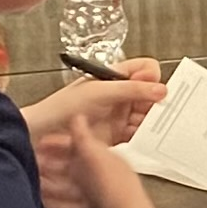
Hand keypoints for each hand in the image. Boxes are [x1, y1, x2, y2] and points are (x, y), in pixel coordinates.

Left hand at [21, 73, 165, 151]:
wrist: (41, 135)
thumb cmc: (62, 108)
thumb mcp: (100, 92)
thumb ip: (131, 89)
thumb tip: (161, 89)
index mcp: (114, 77)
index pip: (144, 70)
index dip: (153, 78)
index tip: (158, 90)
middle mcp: (118, 95)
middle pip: (149, 93)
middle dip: (158, 101)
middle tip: (165, 110)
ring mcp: (117, 115)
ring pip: (146, 114)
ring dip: (153, 119)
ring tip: (159, 126)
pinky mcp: (116, 134)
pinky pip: (138, 133)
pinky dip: (146, 135)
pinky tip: (149, 138)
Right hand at [36, 112, 163, 207]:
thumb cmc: (113, 186)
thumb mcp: (95, 156)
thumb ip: (83, 137)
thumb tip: (77, 115)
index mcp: (105, 157)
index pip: (80, 145)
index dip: (58, 143)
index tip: (39, 142)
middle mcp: (102, 175)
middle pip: (72, 167)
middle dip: (51, 164)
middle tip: (30, 162)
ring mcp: (98, 196)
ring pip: (69, 187)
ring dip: (50, 183)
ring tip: (30, 181)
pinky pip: (69, 206)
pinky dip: (55, 203)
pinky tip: (40, 201)